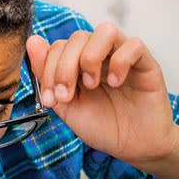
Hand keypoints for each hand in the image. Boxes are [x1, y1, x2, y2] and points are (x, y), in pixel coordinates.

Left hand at [26, 23, 178, 163]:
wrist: (134, 148)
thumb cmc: (104, 127)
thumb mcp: (68, 107)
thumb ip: (49, 77)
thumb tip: (32, 42)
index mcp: (80, 64)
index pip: (59, 46)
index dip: (49, 69)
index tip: (51, 99)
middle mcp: (101, 56)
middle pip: (78, 37)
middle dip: (65, 67)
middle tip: (68, 95)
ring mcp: (123, 57)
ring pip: (105, 31)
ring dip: (91, 57)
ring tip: (92, 84)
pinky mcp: (146, 64)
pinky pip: (134, 45)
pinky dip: (120, 62)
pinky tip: (116, 84)